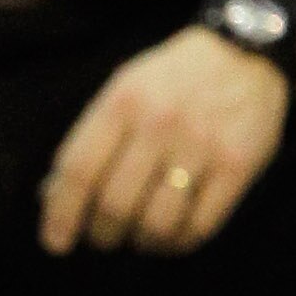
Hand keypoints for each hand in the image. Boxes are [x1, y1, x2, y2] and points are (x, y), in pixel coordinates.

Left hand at [38, 22, 286, 253]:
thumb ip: (90, 139)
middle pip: (115, 205)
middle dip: (101, 234)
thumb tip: (53, 197)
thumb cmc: (170, 81)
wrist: (243, 52)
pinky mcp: (237, 165)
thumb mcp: (123, 91)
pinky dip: (178, 243)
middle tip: (103, 237)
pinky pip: (199, 226)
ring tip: (138, 238)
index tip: (55, 243)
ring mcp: (202, 145)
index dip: (61, 215)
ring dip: (141, 243)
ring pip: (157, 223)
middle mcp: (160, 122)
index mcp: (123, 102)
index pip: (79, 171)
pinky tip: (170, 237)